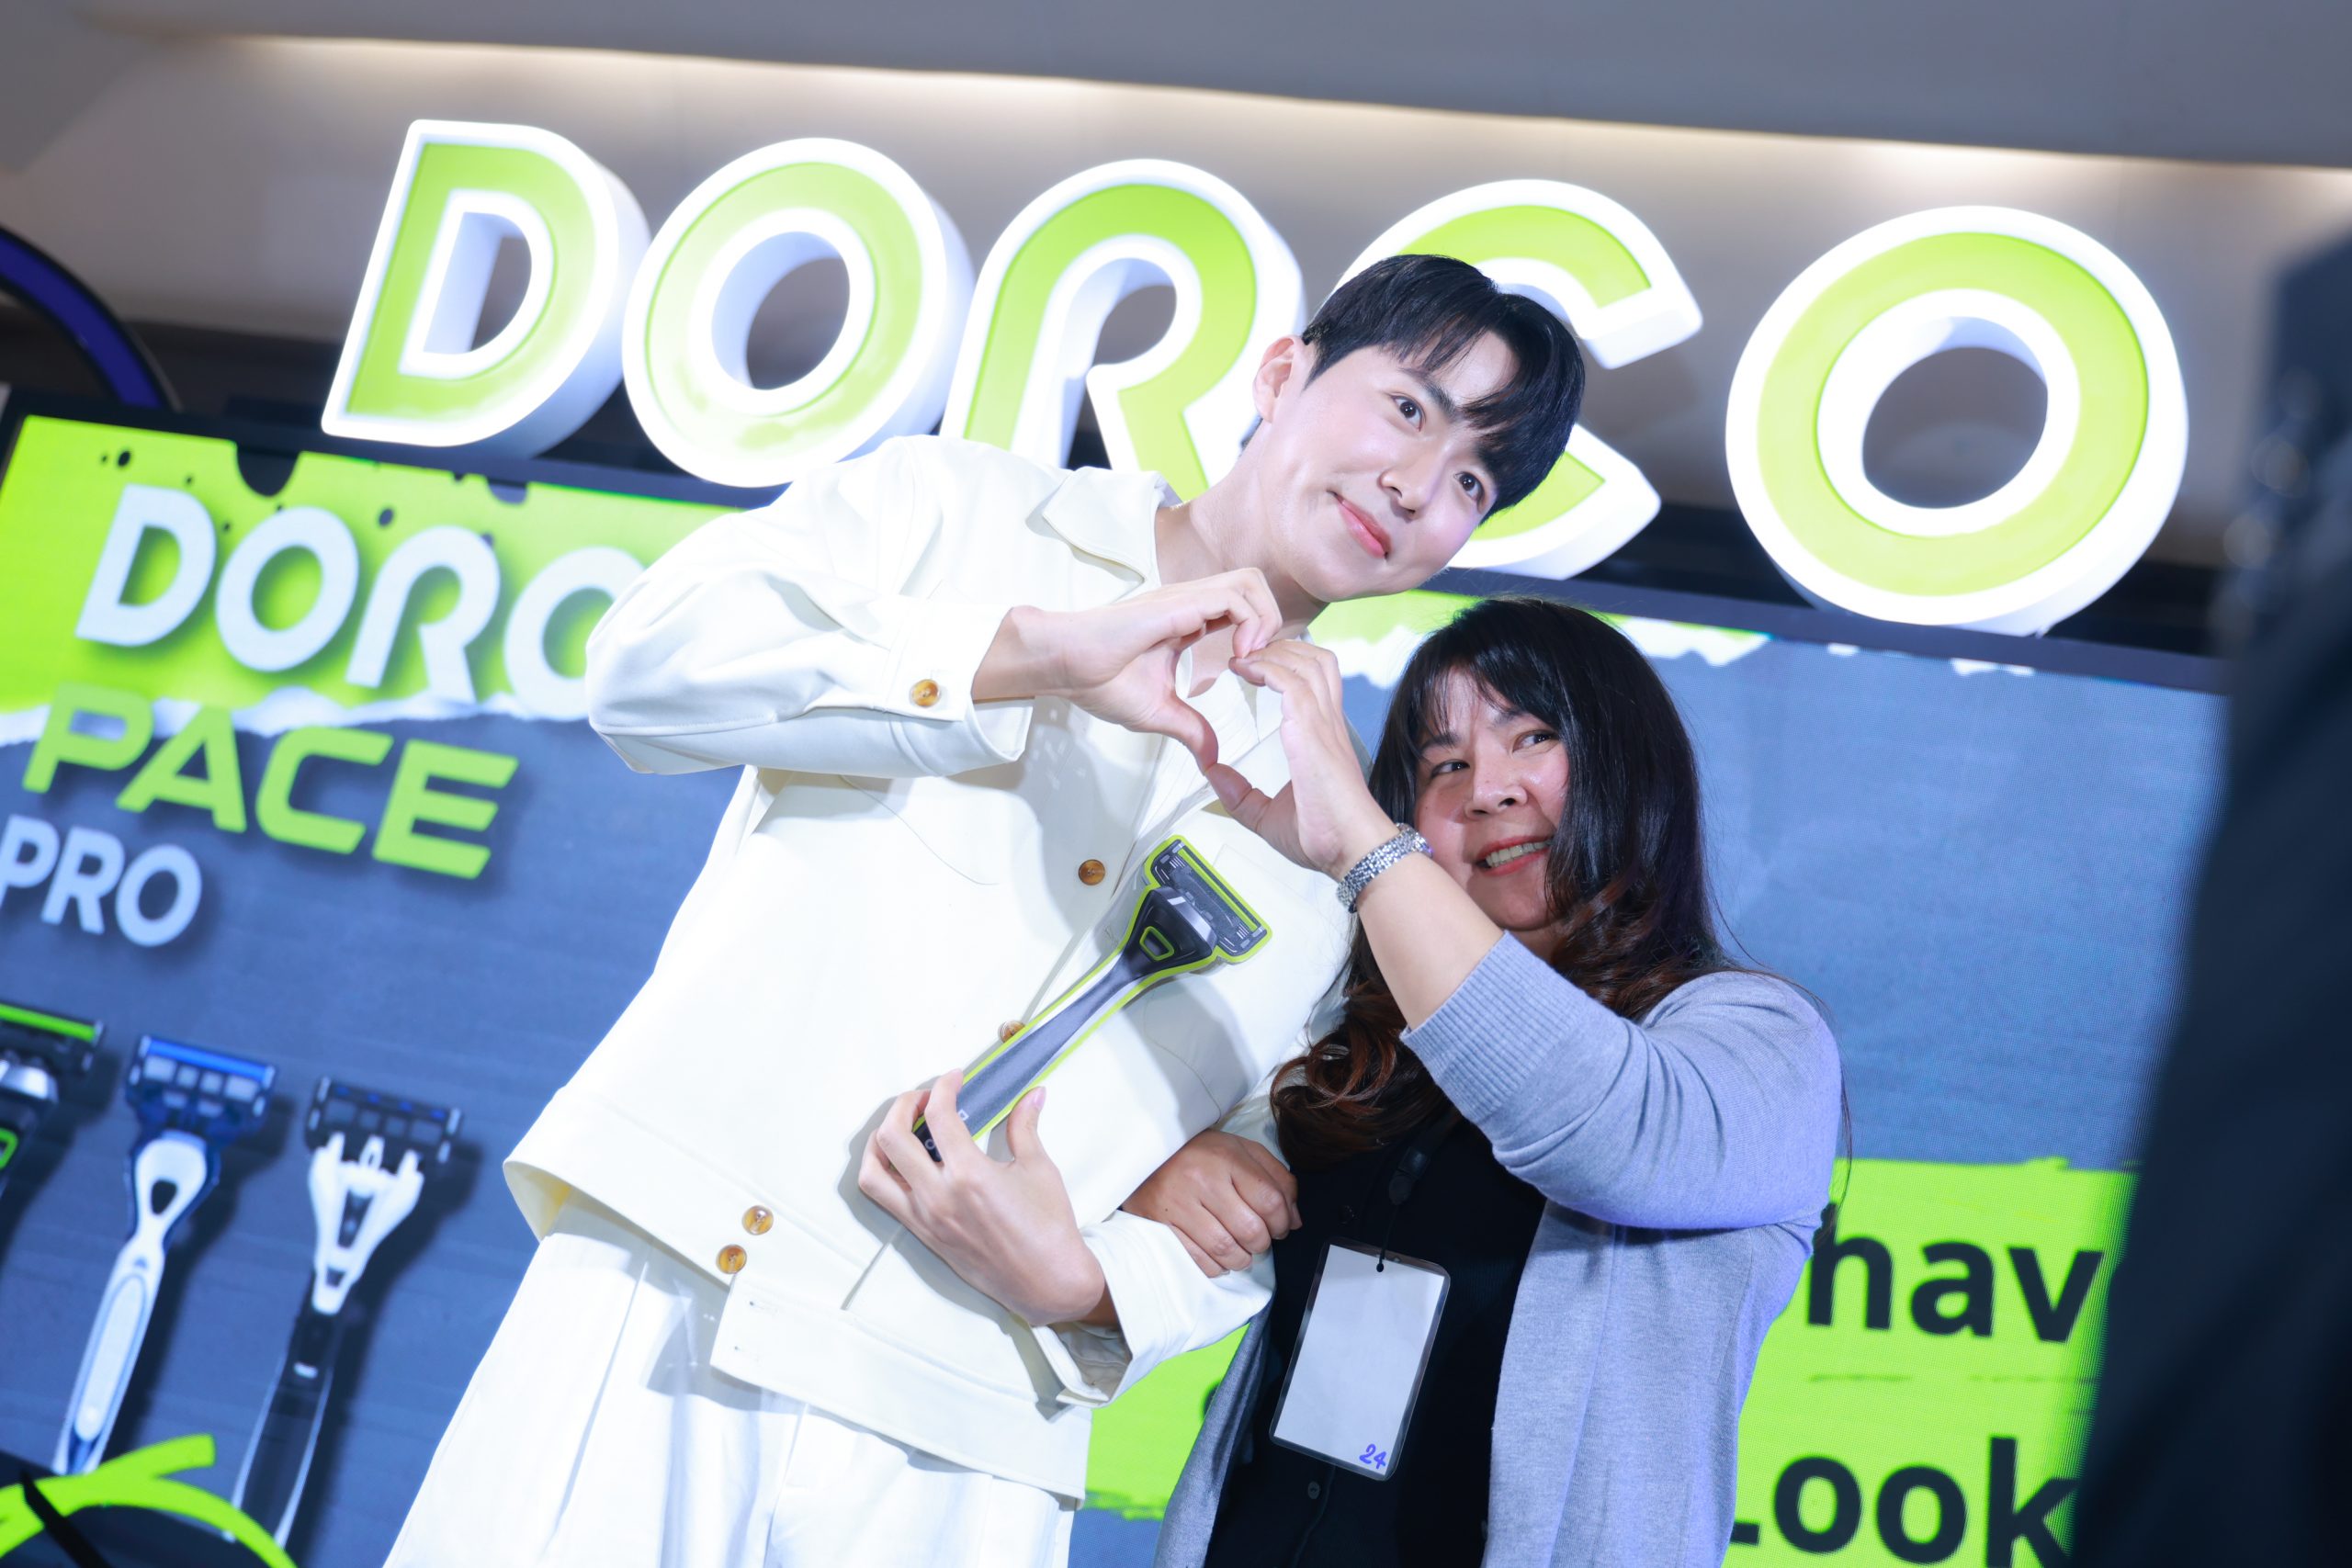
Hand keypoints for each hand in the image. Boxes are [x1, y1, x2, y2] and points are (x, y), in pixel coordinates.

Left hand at [857, 1073, 1108, 1325]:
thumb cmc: (1048, 1227)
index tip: (955, 1078)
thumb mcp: (1039, 1169)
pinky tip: (907, 1162)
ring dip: (880, 1141)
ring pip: (873, 1173)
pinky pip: (885, 1199)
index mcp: (969, 1176)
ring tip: (902, 1128)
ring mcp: (924, 1219)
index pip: (938, 1115)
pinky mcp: (923, 1234)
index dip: (944, 1086)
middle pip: (891, 1137)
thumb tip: (1033, 1094)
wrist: (1047, 1281)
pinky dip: (884, 1172)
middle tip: (925, 1098)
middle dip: (903, 1105)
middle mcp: (937, 1197)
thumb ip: (1026, 1127)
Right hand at [977, 570, 1282, 770]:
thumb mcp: (1158, 712)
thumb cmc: (1097, 680)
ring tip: (1253, 656)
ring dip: (1264, 617)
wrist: (1065, 666)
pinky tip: (1240, 655)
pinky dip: (1250, 622)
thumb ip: (1191, 729)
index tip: (1254, 672)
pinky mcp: (1179, 603)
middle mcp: (1190, 604)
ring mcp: (1185, 599)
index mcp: (1186, 623)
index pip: (1240, 609)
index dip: (1258, 635)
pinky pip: (1234, 596)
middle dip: (1271, 618)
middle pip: (1252, 584)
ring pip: (1250, 581)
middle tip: (1261, 659)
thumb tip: (1212, 757)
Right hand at [1122, 1130, 1301, 1276]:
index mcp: (1227, 1158)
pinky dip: (1217, 1266)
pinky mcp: (1160, 1226)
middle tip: (1260, 1240)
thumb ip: (1275, 1179)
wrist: (1145, 1153)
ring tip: (1242, 1250)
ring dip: (1242, 1258)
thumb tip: (1295, 1220)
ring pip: (1226, 1250)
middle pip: (1251, 1230)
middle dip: (1264, 1243)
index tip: (1281, 1227)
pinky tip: (1219, 1256)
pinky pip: (1199, 1260)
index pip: (1271, 1201)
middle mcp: (1202, 1180)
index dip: (1284, 1221)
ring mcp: (1178, 1205)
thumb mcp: (1241, 1151)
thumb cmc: (1202, 1154)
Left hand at [1208, 640, 1395, 879]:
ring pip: (1308, 661)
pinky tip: (1246, 670)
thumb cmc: (1322, 836)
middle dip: (1280, 646)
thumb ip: (1239, 793)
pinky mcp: (1313, 732)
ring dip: (1273, 652)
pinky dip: (1268, 668)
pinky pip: (1292, 683)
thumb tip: (1211, 773)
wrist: (1349, 850)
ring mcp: (1323, 724)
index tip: (1251, 666)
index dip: (1284, 663)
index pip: (1314, 679)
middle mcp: (1327, 722)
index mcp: (1321, 736)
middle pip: (1315, 659)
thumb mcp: (1266, 814)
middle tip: (1245, 652)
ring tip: (1243, 657)